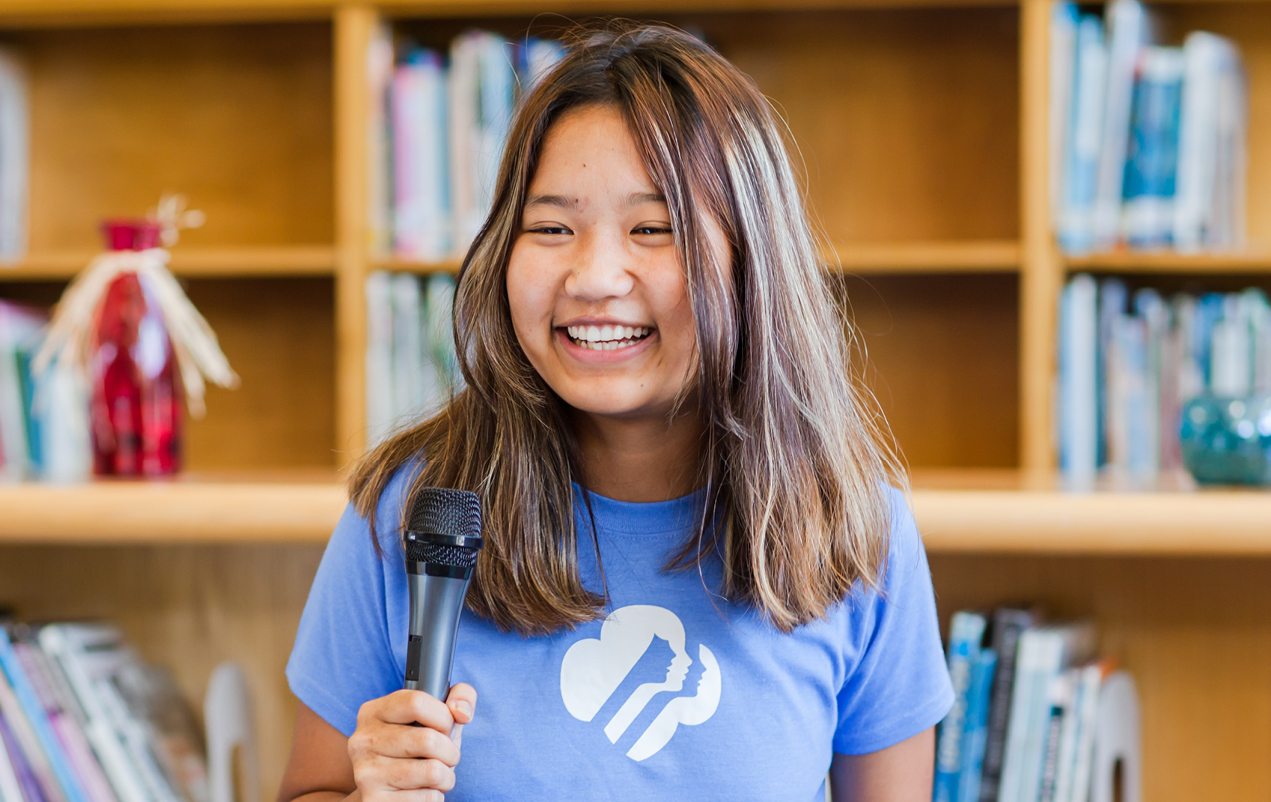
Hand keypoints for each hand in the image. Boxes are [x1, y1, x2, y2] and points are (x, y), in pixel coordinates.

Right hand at [347, 684, 476, 801]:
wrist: (389, 793)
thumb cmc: (419, 751)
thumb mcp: (438, 719)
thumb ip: (460, 698)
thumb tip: (462, 712)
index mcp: (373, 712)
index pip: (416, 702)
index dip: (444, 717)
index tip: (447, 728)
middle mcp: (362, 741)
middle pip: (428, 740)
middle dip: (451, 752)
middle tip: (446, 758)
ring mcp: (365, 773)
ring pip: (432, 771)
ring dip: (446, 777)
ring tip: (436, 776)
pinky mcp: (375, 801)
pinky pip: (428, 797)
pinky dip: (436, 796)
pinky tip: (422, 792)